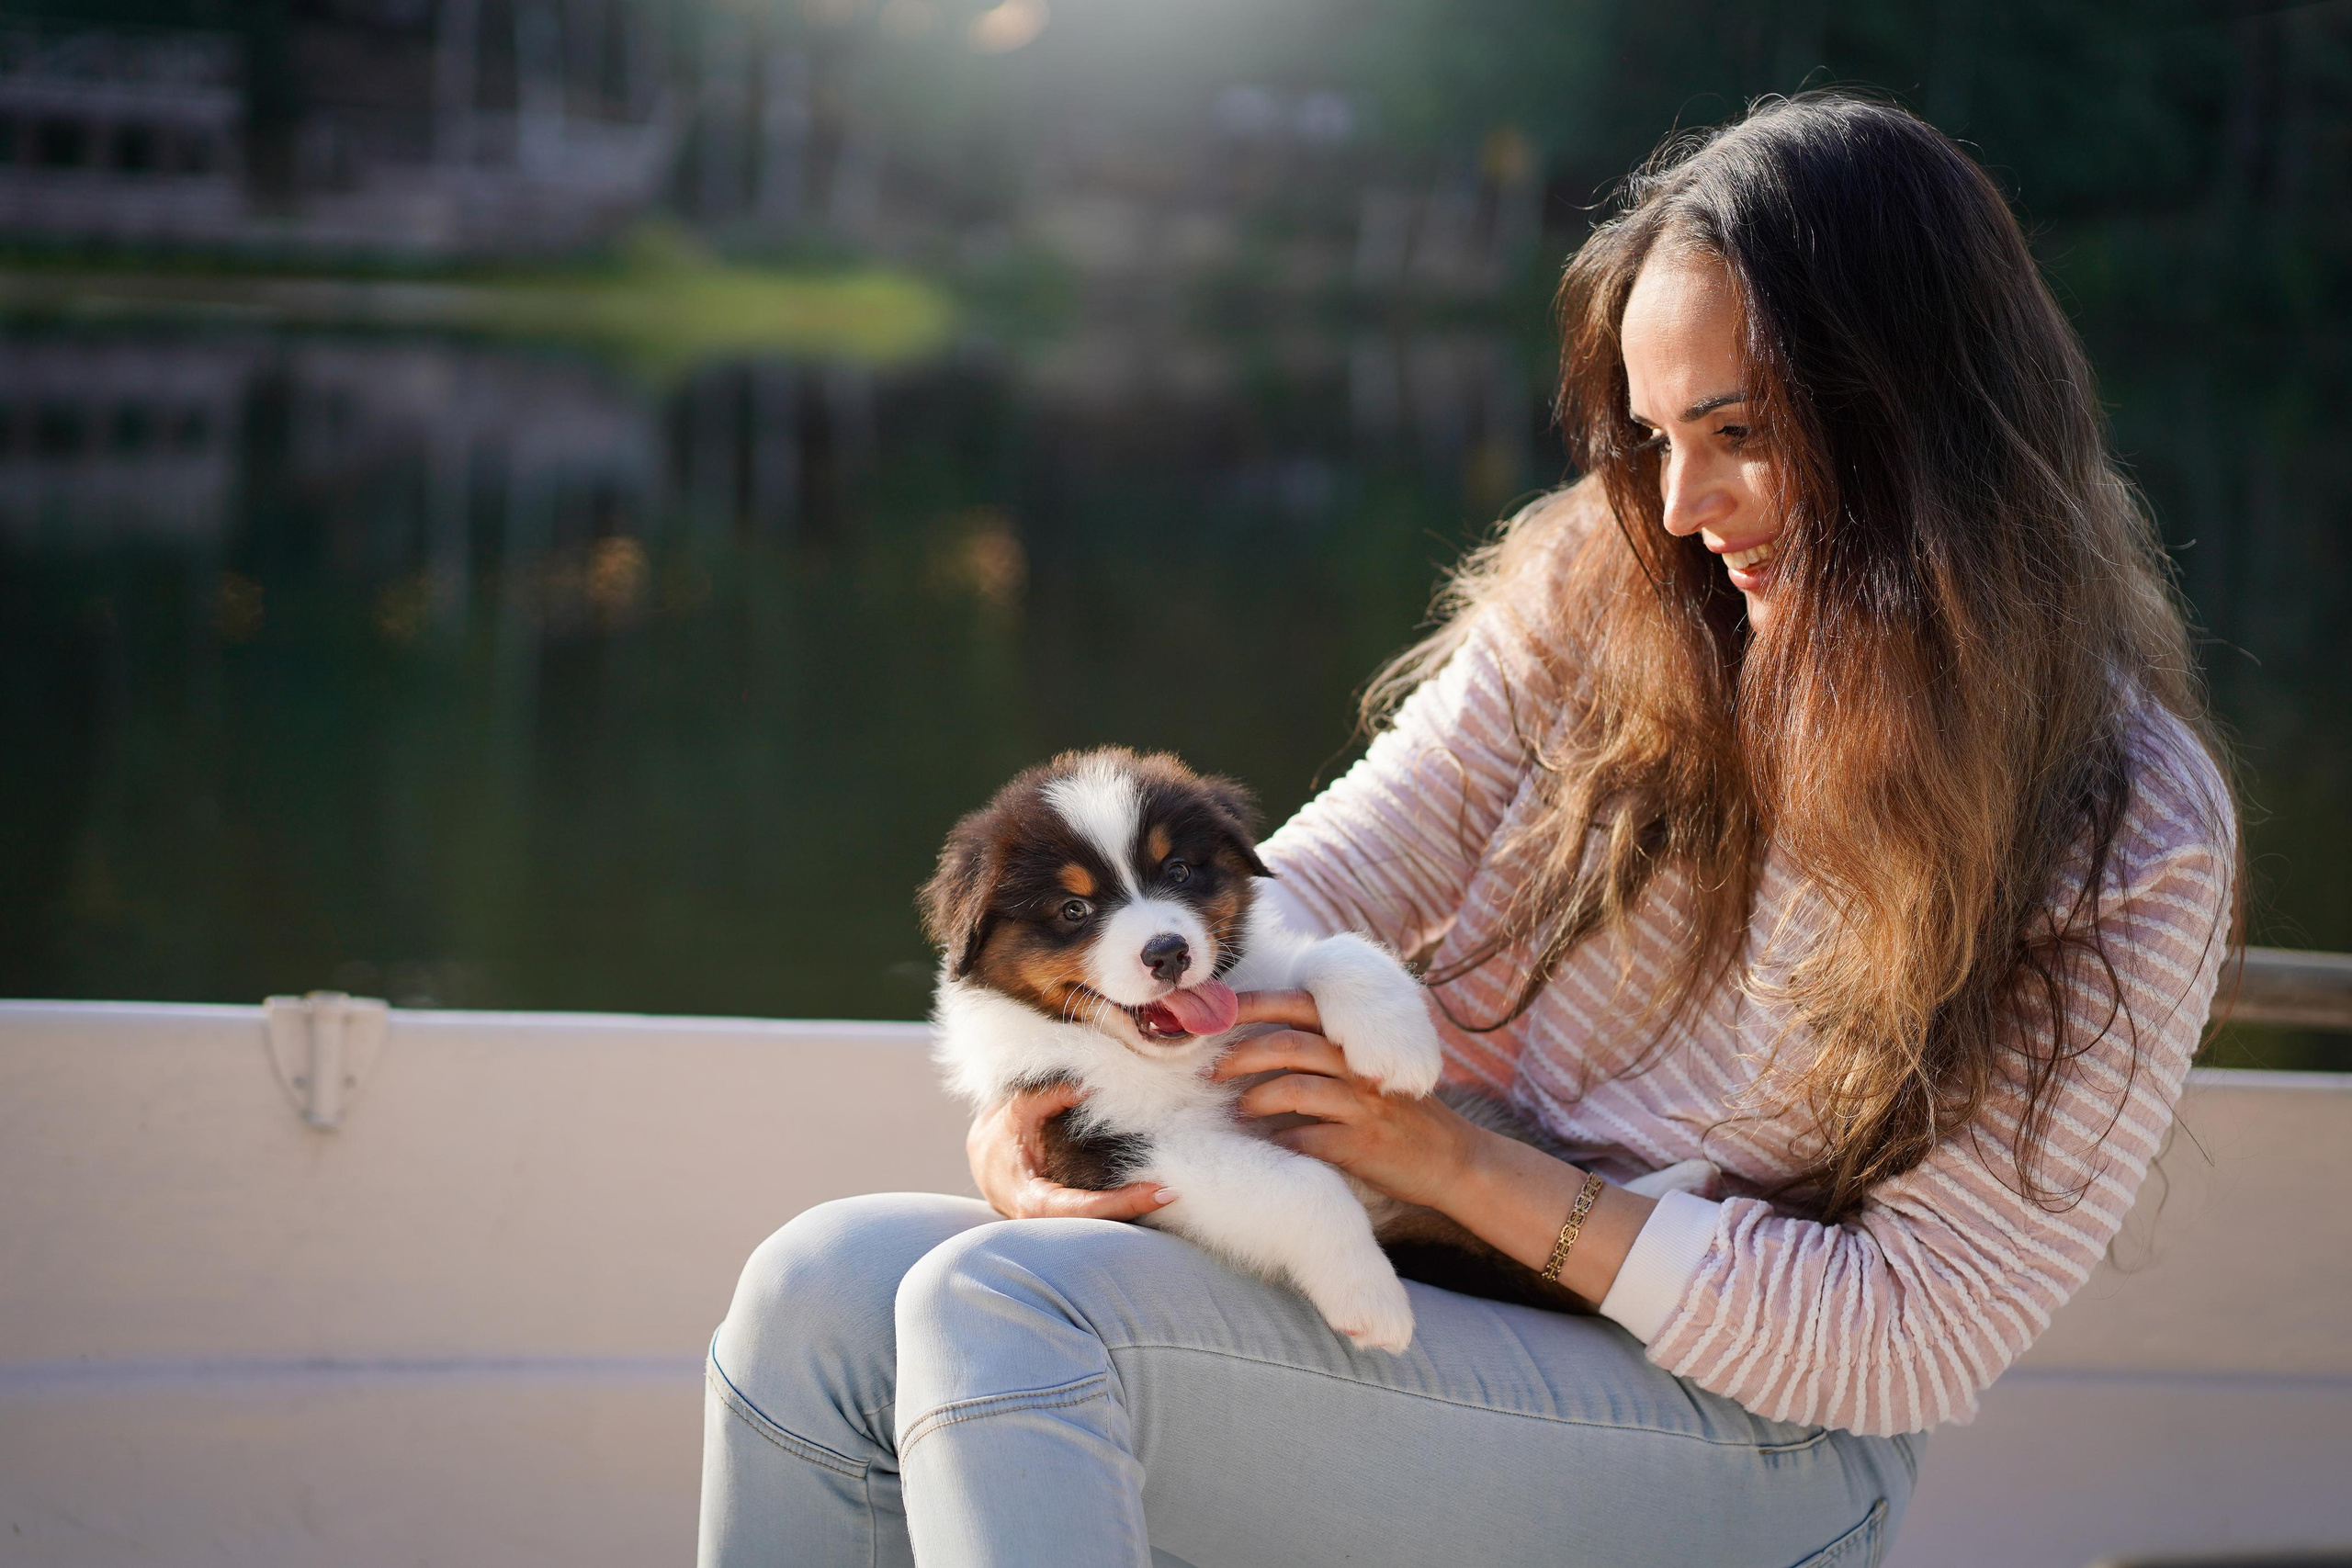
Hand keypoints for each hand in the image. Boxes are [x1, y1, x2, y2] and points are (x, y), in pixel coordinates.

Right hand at [967, 1082, 1176, 1220]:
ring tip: (1170, 1190)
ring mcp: (1060, 1224)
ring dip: (1134, 1209)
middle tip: (1176, 1190)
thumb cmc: (997, 1138)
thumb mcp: (1016, 1112)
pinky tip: (1150, 1188)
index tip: (1161, 1190)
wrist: (982, 1161)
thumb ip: (1049, 1095)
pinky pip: (1099, 1214)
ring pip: (1101, 1223)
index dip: (1125, 1203)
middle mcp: (1049, 1221)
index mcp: (1034, 1202)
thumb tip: (1093, 1083)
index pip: (1086, 1209)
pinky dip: (1124, 1203)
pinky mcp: (1070, 1217)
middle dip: (1138, 1208)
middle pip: (1100, 1222)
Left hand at [1209, 990, 1479, 1211]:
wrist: (1453, 1160)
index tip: (1216, 1014)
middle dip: (1240, 1055)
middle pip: (1288, 1045)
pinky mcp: (1361, 1143)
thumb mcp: (1372, 1069)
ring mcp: (1362, 1104)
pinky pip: (1307, 1138)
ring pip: (1294, 1088)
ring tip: (1239, 1109)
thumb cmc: (1401, 1113)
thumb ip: (1329, 1051)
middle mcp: (1359, 1065)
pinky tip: (1272, 1145)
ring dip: (1256, 1099)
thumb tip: (1260, 1043)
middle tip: (1212, 1071)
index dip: (1253, 1004)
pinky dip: (1281, 1140)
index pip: (1298, 1005)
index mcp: (1357, 1040)